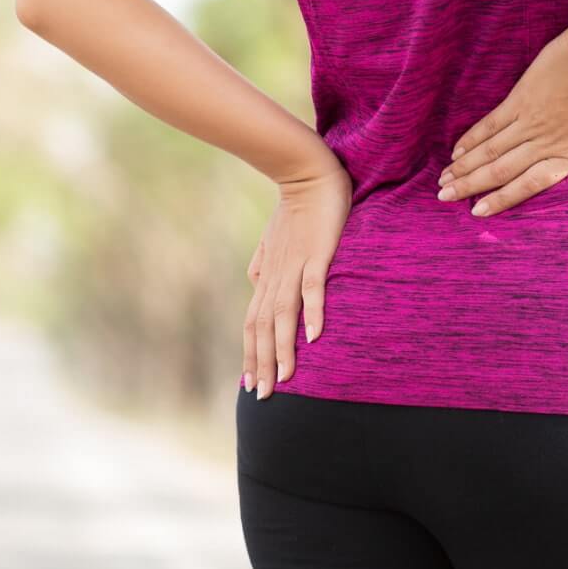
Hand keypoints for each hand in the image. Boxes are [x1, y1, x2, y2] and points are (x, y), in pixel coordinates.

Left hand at [243, 158, 350, 399]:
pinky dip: (312, 311)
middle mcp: (275, 278)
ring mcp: (294, 267)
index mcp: (267, 279)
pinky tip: (315, 336)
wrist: (305, 172)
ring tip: (287, 378)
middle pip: (264, 329)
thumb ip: (263, 267)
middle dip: (263, 363)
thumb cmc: (293, 210)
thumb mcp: (273, 243)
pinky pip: (312, 287)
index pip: (254, 325)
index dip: (252, 355)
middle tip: (264, 396)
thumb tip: (257, 285)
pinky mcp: (316, 254)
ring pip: (283, 315)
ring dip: (284, 348)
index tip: (251, 384)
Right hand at [438, 27, 567, 215]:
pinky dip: (472, 137)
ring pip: (490, 149)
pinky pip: (490, 123)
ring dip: (465, 166)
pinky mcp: (521, 99)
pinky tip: (457, 149)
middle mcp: (546, 142)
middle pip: (500, 170)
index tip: (478, 212)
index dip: (503, 199)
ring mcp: (530, 120)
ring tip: (444, 180)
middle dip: (471, 186)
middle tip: (445, 197)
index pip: (530, 184)